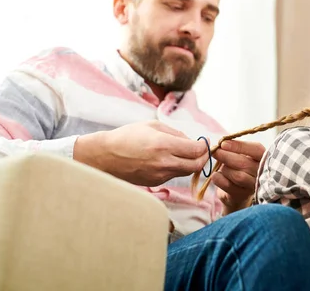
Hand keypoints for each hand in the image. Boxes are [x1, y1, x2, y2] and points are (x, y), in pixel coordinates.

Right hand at [74, 121, 208, 185]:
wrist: (105, 156)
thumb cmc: (128, 136)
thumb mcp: (152, 125)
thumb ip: (175, 133)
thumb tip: (191, 141)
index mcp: (164, 145)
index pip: (196, 150)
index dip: (204, 146)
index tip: (203, 142)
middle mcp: (164, 163)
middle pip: (196, 166)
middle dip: (203, 158)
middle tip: (201, 151)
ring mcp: (160, 175)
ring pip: (186, 172)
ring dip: (190, 163)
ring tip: (184, 153)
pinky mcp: (155, 183)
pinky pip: (173, 175)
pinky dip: (176, 168)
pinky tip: (168, 160)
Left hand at [212, 140, 264, 212]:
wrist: (236, 190)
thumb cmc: (238, 166)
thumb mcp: (239, 154)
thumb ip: (233, 148)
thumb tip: (220, 144)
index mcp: (264, 157)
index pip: (256, 149)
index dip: (239, 146)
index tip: (223, 143)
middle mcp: (262, 172)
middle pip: (244, 163)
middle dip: (226, 156)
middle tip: (215, 152)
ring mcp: (253, 186)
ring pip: (238, 176)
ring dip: (225, 169)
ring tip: (219, 166)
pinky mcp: (242, 196)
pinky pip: (229, 186)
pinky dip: (219, 179)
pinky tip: (215, 175)